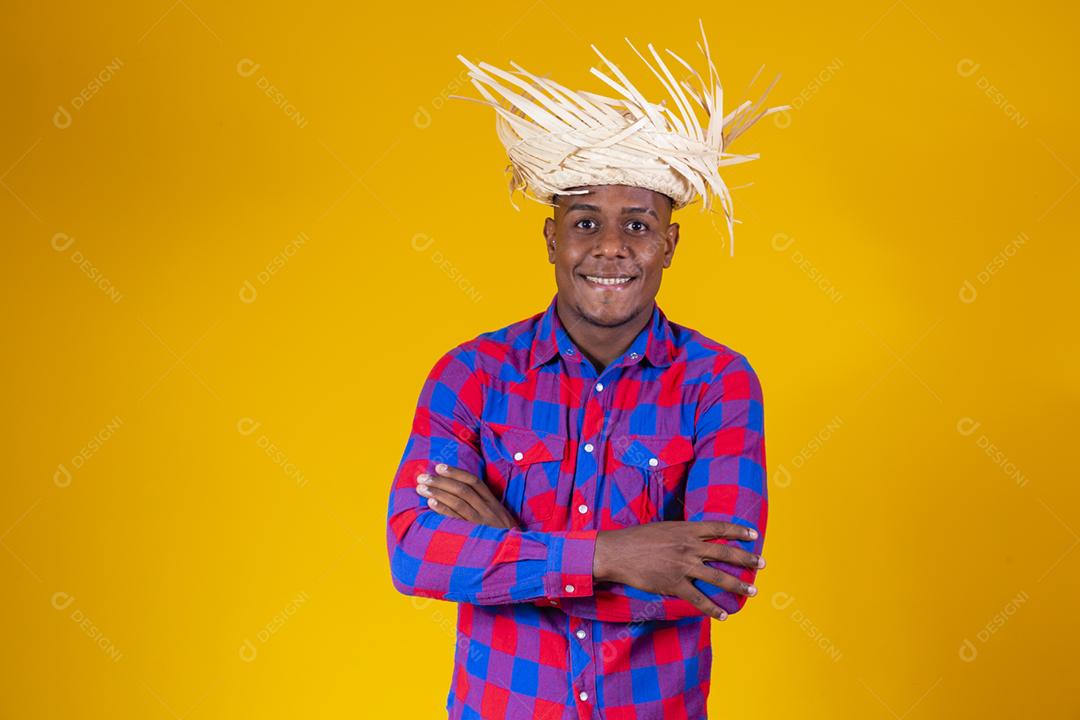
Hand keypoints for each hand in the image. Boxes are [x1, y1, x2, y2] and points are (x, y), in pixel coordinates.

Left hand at [416, 464, 519, 529]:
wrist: (516, 553)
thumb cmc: (502, 534)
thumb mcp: (498, 516)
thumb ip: (483, 504)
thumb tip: (458, 493)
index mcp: (493, 502)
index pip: (474, 481)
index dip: (455, 472)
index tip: (439, 467)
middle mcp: (487, 509)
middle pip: (462, 490)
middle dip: (440, 481)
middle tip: (423, 477)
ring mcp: (481, 521)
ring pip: (458, 502)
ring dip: (438, 493)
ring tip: (421, 488)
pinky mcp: (475, 534)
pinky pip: (457, 519)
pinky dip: (443, 509)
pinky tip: (430, 503)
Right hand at [593, 520, 764, 619]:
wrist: (617, 553)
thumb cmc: (637, 538)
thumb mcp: (664, 528)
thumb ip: (683, 533)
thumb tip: (697, 539)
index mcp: (686, 530)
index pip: (719, 528)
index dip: (739, 531)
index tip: (754, 536)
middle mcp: (688, 547)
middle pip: (725, 553)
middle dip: (747, 559)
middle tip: (762, 564)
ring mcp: (683, 566)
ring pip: (718, 577)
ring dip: (738, 585)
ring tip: (752, 590)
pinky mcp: (674, 584)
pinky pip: (698, 599)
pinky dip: (713, 609)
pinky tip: (723, 614)